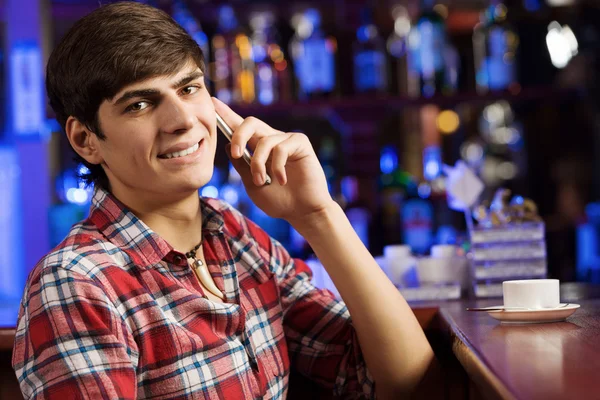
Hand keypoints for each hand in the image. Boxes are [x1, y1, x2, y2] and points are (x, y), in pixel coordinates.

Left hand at [212, 97, 333, 224]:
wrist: (302, 211)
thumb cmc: (279, 200)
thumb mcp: (252, 184)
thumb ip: (241, 165)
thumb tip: (229, 146)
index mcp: (258, 148)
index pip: (240, 127)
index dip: (227, 114)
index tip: (213, 102)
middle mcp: (272, 140)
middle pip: (250, 122)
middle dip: (239, 136)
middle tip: (237, 154)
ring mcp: (286, 140)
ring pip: (264, 141)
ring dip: (259, 164)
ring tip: (263, 182)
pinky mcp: (300, 143)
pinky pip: (281, 147)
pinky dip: (277, 167)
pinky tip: (282, 181)